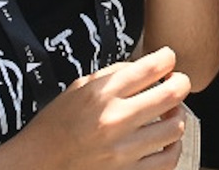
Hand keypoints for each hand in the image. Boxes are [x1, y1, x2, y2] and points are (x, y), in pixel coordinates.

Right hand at [18, 46, 191, 168]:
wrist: (38, 163)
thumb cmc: (56, 125)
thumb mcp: (79, 87)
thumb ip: (114, 74)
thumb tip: (146, 67)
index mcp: (102, 93)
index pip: (152, 67)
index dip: (168, 58)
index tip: (168, 60)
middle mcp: (115, 119)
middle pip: (172, 93)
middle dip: (180, 83)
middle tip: (177, 83)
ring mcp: (123, 150)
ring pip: (175, 127)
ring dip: (177, 116)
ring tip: (169, 113)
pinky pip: (168, 160)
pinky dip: (172, 148)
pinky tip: (165, 141)